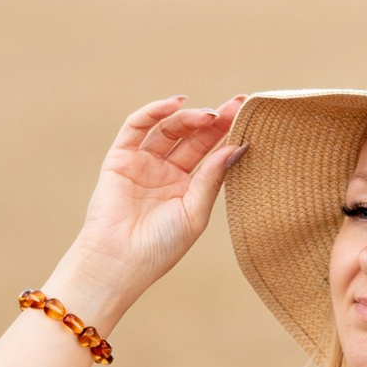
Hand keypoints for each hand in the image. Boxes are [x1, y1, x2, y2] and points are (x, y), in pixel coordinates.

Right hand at [51, 96, 247, 320]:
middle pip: (193, 137)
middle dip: (214, 120)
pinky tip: (176, 104)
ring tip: (210, 115)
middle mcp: (166, 172)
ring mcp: (143, 163)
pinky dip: (153, 112)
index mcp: (187, 187)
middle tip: (236, 106)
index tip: (248, 115)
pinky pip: (136, 128)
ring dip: (189, 117)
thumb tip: (238, 147)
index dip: (228, 133)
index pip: (211, 152)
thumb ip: (212, 178)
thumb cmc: (160, 247)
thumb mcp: (195, 213)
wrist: (119, 262)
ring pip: (168, 129)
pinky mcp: (120, 158)